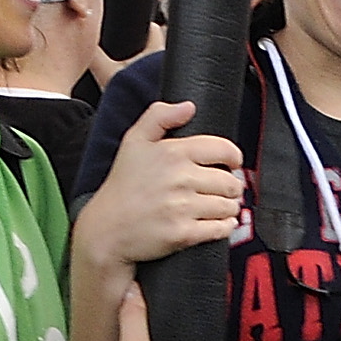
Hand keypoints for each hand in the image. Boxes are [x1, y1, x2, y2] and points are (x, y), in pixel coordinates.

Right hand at [74, 99, 242, 272]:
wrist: (106, 229)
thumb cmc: (122, 186)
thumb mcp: (133, 141)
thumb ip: (159, 116)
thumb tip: (188, 106)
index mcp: (172, 152)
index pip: (223, 149)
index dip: (234, 157)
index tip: (232, 163)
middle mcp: (180, 178)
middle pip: (230, 182)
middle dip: (231, 186)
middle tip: (223, 189)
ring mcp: (182, 207)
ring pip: (228, 206)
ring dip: (229, 207)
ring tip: (220, 206)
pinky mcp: (183, 234)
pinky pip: (220, 229)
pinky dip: (225, 227)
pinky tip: (219, 223)